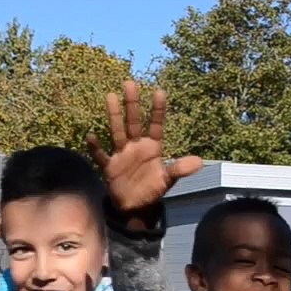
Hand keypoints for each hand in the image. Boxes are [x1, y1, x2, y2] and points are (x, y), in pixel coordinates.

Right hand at [85, 80, 202, 222]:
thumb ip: (179, 169)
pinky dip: (96, 148)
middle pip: (134, 121)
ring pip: (117, 131)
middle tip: (130, 82)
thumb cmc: (152, 190)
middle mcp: (136, 146)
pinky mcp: (110, 166)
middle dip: (132, 103)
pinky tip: (91, 136)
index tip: (159, 91)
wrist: (134, 207)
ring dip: (114, 115)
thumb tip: (199, 162)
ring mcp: (122, 154)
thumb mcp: (167, 181)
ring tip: (110, 96)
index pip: (156, 124)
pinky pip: (101, 155)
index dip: (158, 109)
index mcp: (152, 147)